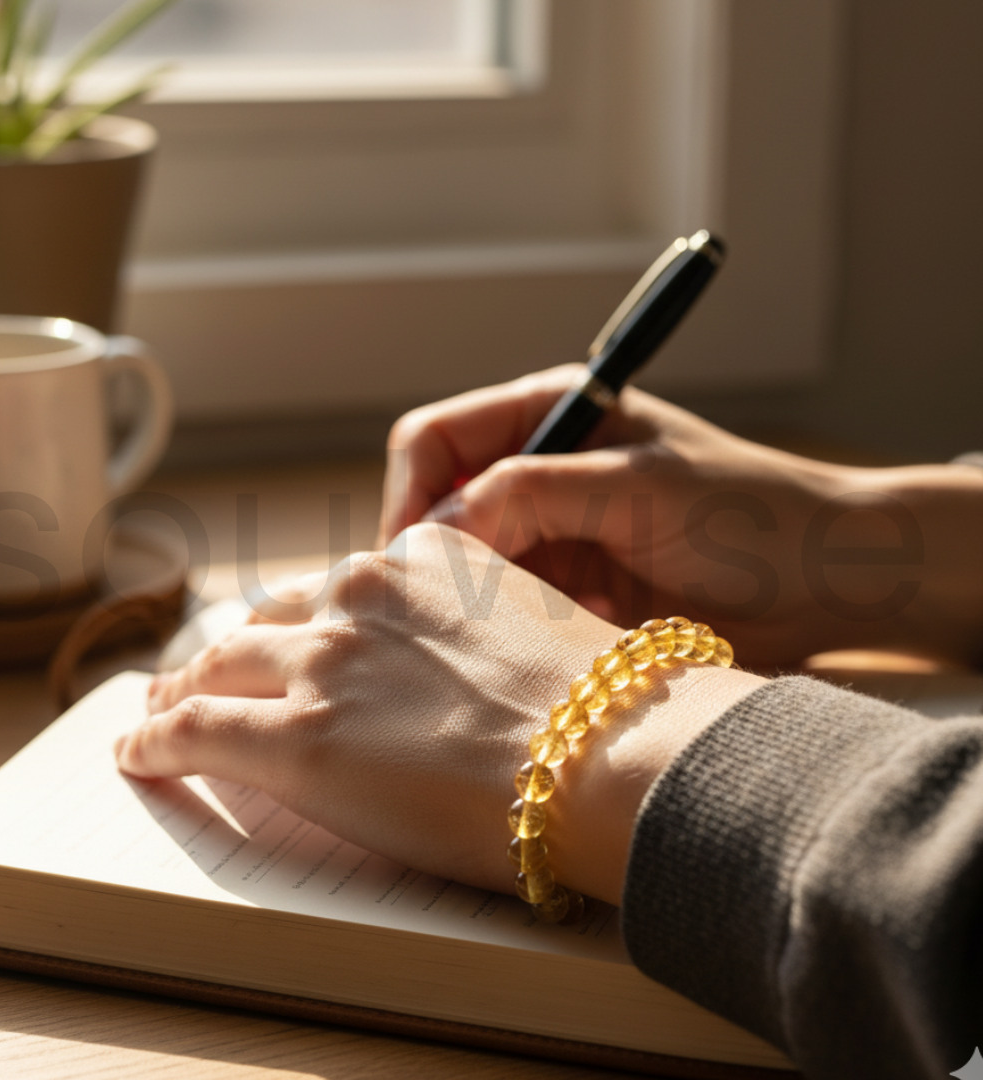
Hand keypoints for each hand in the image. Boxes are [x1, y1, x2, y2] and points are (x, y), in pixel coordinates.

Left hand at [117, 523, 763, 902]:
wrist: (609, 753)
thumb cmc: (600, 706)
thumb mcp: (538, 627)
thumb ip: (485, 624)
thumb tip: (477, 664)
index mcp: (424, 559)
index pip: (341, 586)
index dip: (306, 619)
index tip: (289, 639)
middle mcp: (363, 594)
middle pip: (271, 618)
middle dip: (233, 649)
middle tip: (206, 673)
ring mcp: (323, 661)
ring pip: (220, 664)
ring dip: (184, 688)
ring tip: (162, 711)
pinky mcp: (294, 738)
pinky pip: (194, 729)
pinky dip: (157, 740)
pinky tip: (140, 753)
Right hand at [379, 366, 982, 665]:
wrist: (827, 581)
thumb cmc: (749, 513)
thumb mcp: (635, 488)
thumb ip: (531, 493)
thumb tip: (436, 526)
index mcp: (550, 413)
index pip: (435, 440)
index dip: (411, 497)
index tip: (410, 562)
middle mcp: (539, 467)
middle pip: (438, 505)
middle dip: (433, 556)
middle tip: (442, 614)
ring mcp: (551, 531)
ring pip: (465, 563)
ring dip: (471, 599)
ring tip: (496, 635)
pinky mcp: (568, 586)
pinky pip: (505, 606)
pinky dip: (506, 628)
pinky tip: (532, 649)